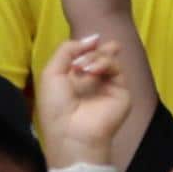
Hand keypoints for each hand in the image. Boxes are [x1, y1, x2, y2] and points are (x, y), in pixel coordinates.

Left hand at [39, 30, 137, 169]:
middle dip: (97, 49)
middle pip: (101, 56)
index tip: (87, 41)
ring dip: (96, 57)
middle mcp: (92, 83)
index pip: (85, 56)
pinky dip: (105, 64)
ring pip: (109, 60)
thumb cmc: (55, 107)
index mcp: (74, 80)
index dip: (86, 46)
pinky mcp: (121, 93)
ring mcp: (108, 88)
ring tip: (83, 67)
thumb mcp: (51, 72)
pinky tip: (92, 70)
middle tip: (94, 45)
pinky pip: (117, 70)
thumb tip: (93, 38)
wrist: (70, 133)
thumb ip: (67, 50)